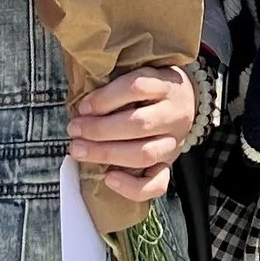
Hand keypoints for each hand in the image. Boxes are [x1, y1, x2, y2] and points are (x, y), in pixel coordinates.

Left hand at [67, 63, 195, 206]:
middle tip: (74, 130)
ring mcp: (174, 143)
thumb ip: (116, 85)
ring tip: (80, 150)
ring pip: (144, 154)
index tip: (83, 107)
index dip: (106, 98)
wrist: (185, 102)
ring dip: (107, 154)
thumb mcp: (139, 74)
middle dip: (100, 129)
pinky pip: (157, 184)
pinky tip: (109, 178)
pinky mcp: (170, 165)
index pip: (137, 88)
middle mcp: (174, 115)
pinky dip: (132, 186)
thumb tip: (83, 106)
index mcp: (166, 85)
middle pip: (139, 124)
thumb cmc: (150, 89)